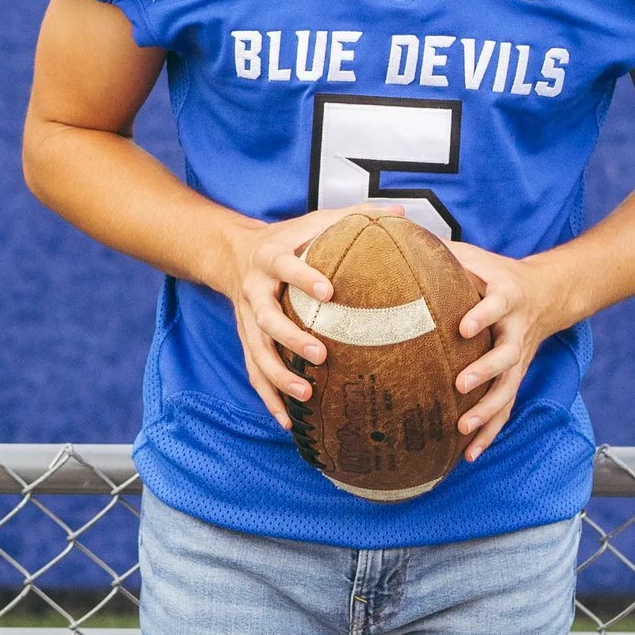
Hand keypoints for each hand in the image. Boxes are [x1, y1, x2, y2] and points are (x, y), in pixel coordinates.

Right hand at [224, 209, 336, 430]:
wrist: (233, 254)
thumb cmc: (288, 239)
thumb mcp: (313, 221)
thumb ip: (352, 216)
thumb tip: (400, 212)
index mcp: (270, 258)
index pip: (284, 267)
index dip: (303, 277)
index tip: (328, 292)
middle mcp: (254, 291)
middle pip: (265, 318)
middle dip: (291, 338)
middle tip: (321, 354)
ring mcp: (246, 320)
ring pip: (257, 352)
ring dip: (278, 376)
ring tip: (305, 394)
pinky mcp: (246, 342)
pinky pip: (254, 373)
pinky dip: (269, 398)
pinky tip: (288, 423)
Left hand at [448, 242, 565, 458]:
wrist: (547, 294)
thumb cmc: (497, 274)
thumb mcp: (477, 257)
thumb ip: (443, 252)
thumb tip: (395, 234)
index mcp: (506, 297)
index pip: (497, 305)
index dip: (483, 315)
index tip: (464, 326)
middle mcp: (516, 330)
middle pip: (506, 355)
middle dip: (485, 371)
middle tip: (461, 384)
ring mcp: (519, 358)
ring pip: (508, 388)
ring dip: (488, 411)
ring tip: (464, 427)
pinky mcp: (516, 378)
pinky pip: (505, 409)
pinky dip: (490, 432)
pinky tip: (469, 453)